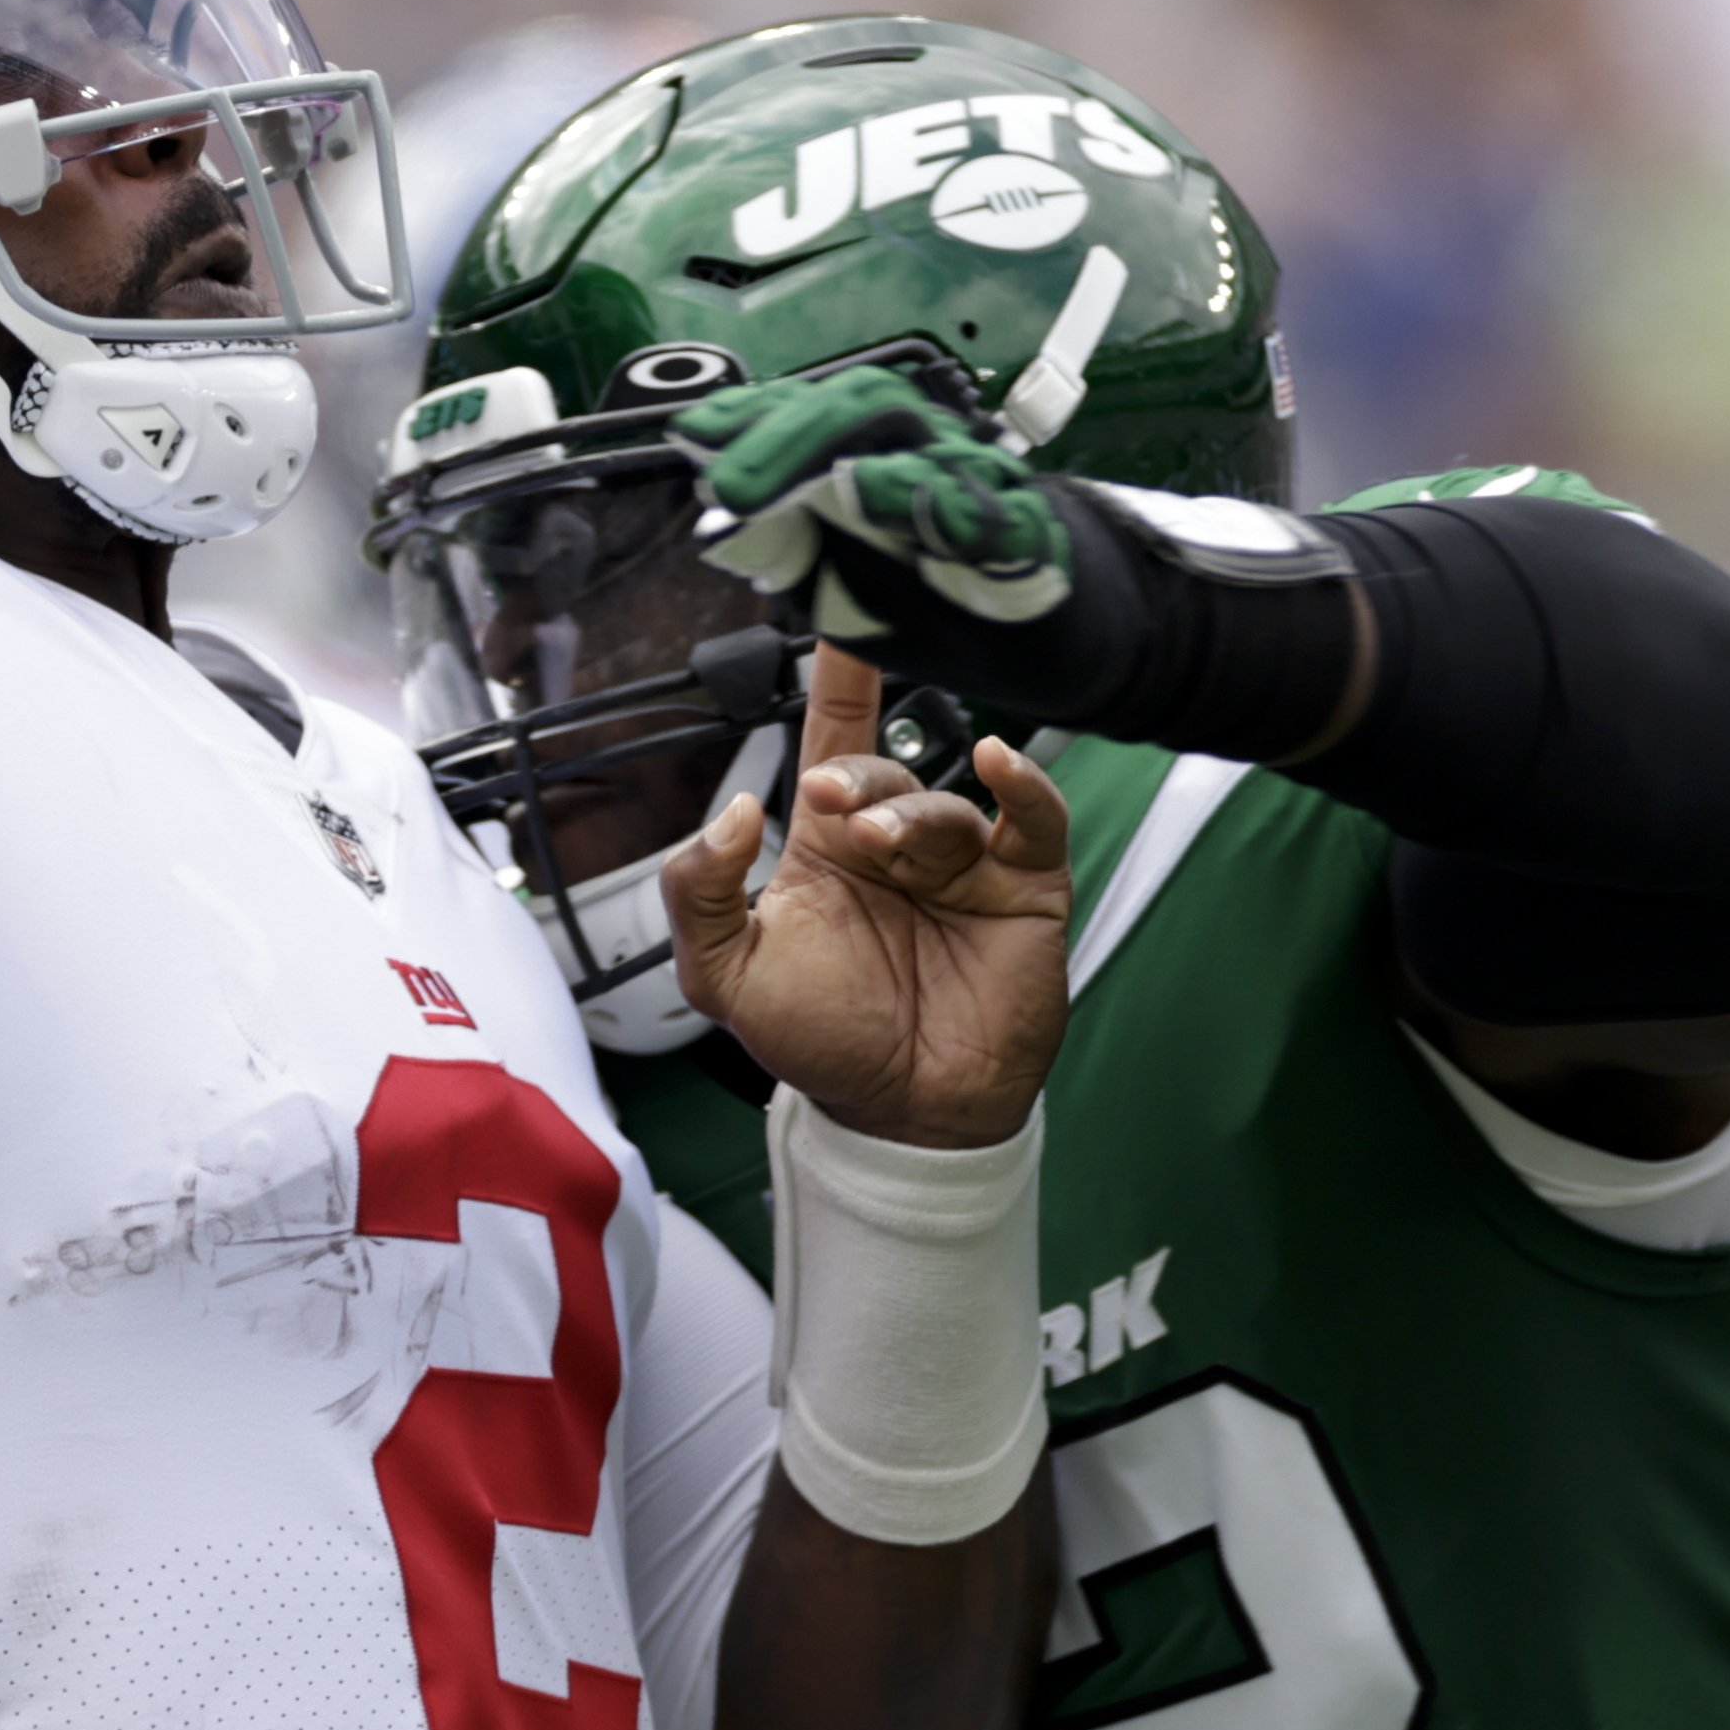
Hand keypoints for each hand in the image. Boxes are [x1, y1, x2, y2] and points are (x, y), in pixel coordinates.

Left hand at [659, 641, 1072, 1148]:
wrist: (906, 1116)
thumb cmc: (821, 1044)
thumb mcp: (722, 975)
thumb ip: (697, 891)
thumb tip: (731, 808)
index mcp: (826, 846)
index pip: (830, 734)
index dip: (838, 674)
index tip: (841, 613)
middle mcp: (895, 843)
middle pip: (882, 767)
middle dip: (856, 778)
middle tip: (833, 806)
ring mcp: (964, 862)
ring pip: (943, 799)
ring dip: (910, 813)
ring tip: (884, 849)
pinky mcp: (1025, 887)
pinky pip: (1032, 817)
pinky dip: (1020, 784)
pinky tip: (996, 764)